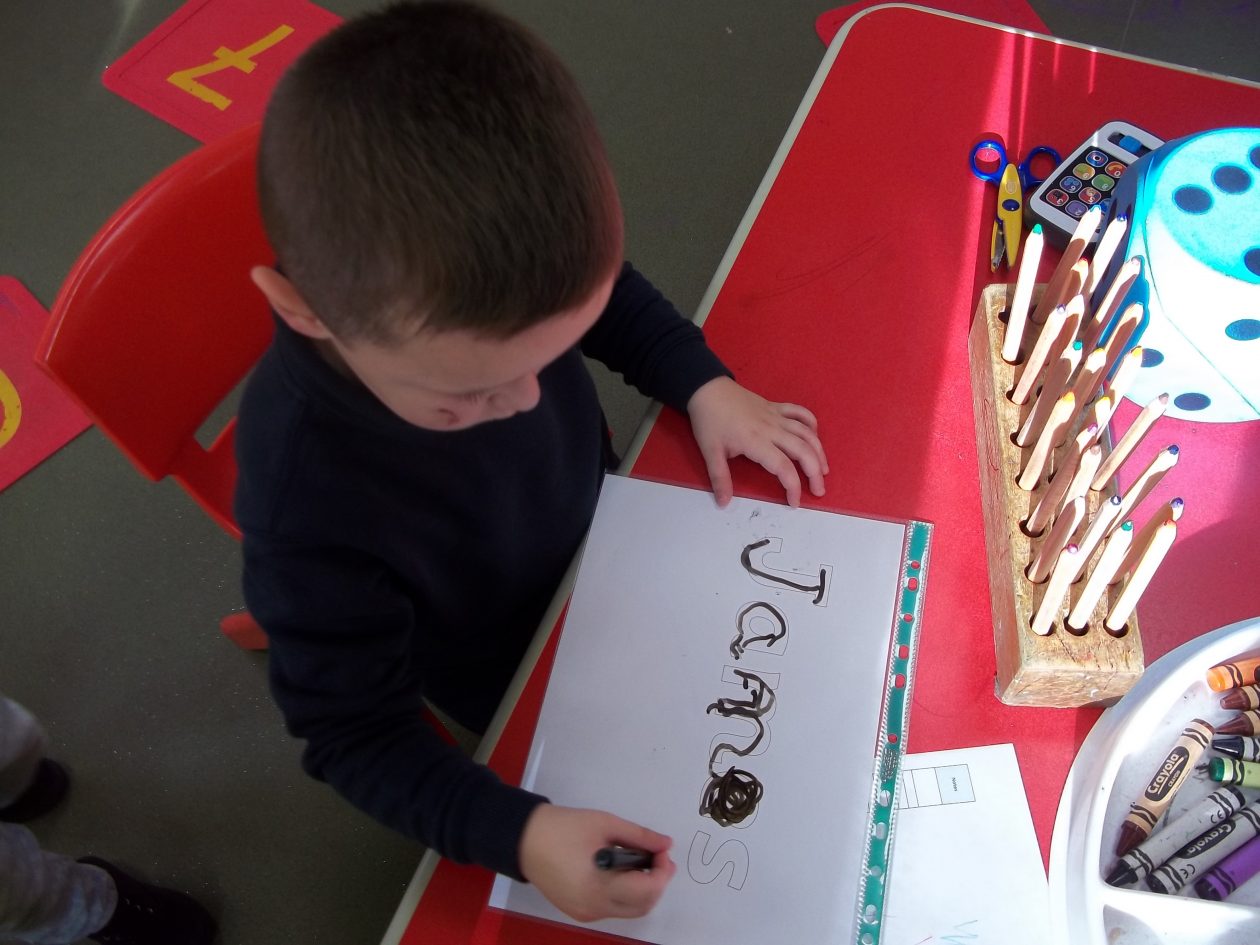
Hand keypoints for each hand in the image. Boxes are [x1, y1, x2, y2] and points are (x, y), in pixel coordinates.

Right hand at [518, 804, 675, 921]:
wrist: (524, 838)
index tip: (663, 850)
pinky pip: (612, 908)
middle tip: (659, 855)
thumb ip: (640, 836)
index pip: (647, 890)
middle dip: (657, 881)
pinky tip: (623, 870)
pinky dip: (625, 893)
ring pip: (629, 910)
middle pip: (642, 906)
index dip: (662, 870)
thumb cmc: (561, 828)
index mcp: (598, 888)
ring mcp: (585, 913)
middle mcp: (593, 908)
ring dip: (643, 889)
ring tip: (642, 860)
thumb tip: (665, 844)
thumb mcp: (605, 824)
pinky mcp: (578, 911)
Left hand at [686, 376, 828, 507]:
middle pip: (803, 451)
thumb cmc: (709, 421)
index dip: (793, 487)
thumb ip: (719, 478)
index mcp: (756, 442)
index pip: (783, 467)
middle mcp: (772, 429)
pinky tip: (814, 437)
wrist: (707, 389)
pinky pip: (800, 412)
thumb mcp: (710, 452)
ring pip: (807, 432)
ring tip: (823, 470)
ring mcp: (776, 416)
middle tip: (818, 491)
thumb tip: (724, 503)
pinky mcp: (776, 406)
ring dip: (819, 452)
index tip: (794, 503)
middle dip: (814, 473)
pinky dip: (812, 424)